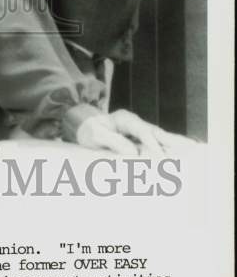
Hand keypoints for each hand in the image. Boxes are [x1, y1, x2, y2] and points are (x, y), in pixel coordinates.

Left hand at [76, 109, 194, 156]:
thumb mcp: (95, 135)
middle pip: (156, 131)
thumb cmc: (88, 131)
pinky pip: (156, 142)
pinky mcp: (140, 138)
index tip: (161, 157)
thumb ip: (113, 141)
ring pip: (160, 137)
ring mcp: (139, 130)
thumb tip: (133, 153)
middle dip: (171, 141)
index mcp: (124, 119)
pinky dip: (168, 147)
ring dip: (174, 144)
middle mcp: (135, 123)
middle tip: (189, 149)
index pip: (142, 131)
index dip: (153, 144)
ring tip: (193, 149)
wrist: (84, 126)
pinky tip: (183, 150)